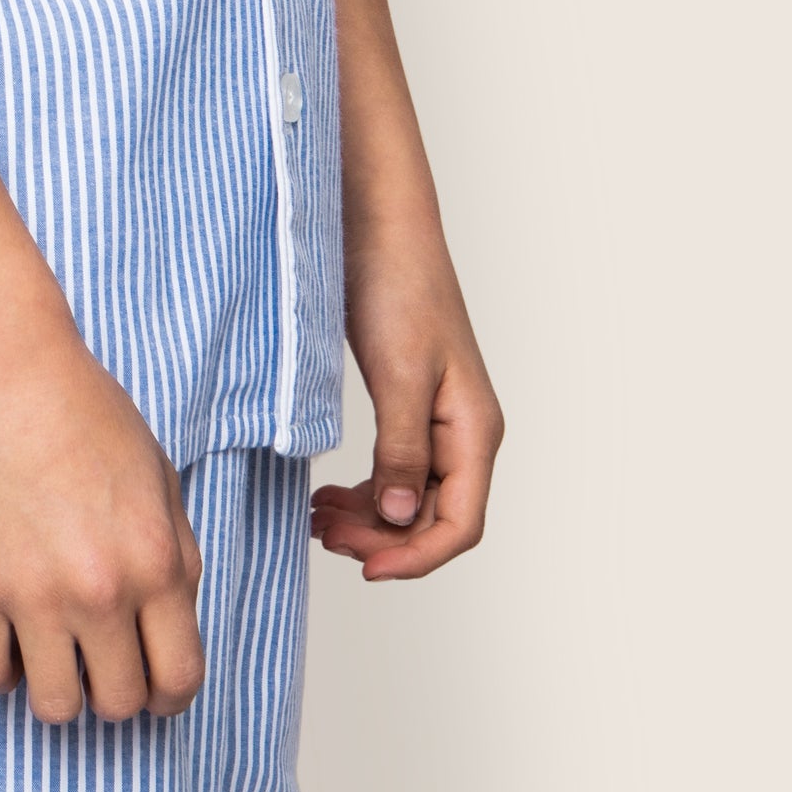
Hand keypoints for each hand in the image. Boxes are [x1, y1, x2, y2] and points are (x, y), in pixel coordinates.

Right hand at [0, 321, 205, 723]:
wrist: (4, 369)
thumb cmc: (83, 409)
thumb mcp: (159, 475)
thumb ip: (175, 551)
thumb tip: (172, 616)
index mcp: (158, 561)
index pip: (180, 677)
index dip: (169, 696)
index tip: (152, 688)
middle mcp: (102, 590)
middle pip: (119, 702)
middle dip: (113, 692)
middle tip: (97, 663)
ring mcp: (36, 595)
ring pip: (55, 707)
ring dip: (57, 691)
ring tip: (49, 653)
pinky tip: (4, 639)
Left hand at [310, 227, 502, 581]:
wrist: (377, 225)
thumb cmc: (398, 286)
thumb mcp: (399, 373)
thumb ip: (402, 451)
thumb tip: (398, 519)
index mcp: (474, 428)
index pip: (459, 524)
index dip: (414, 557)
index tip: (362, 567)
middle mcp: (462, 431)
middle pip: (433, 519)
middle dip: (381, 540)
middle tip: (322, 534)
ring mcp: (436, 419)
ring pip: (409, 499)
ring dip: (369, 520)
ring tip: (317, 518)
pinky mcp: (408, 404)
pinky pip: (394, 470)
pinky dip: (363, 491)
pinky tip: (327, 494)